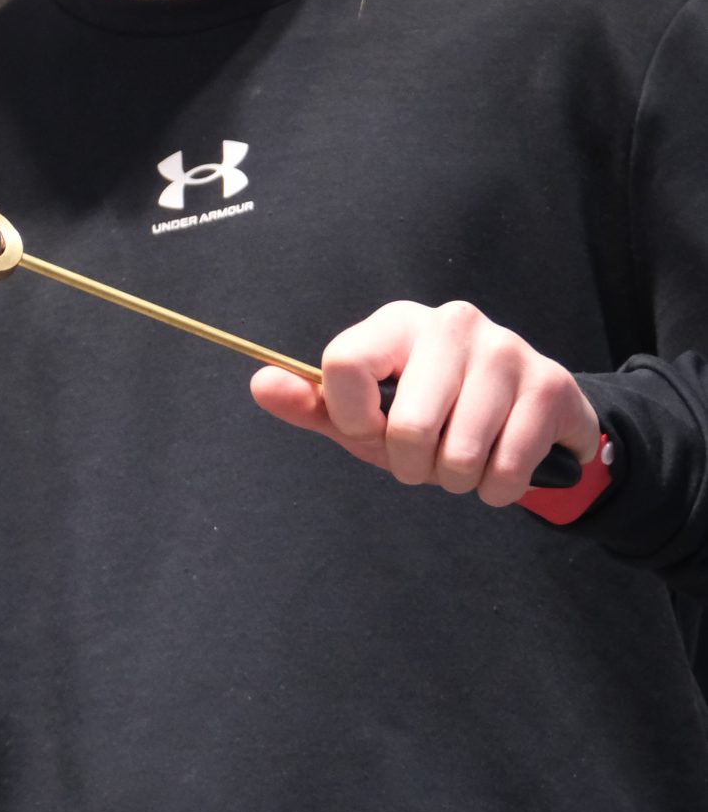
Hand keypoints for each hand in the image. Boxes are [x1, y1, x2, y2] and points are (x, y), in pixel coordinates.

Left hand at [249, 299, 601, 507]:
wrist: (529, 414)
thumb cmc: (434, 414)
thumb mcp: (367, 414)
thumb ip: (313, 404)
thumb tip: (261, 385)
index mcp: (395, 324)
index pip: (341, 367)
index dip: (352, 420)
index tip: (369, 432)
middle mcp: (450, 322)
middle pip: (404, 426)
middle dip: (411, 466)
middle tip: (426, 457)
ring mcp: (505, 349)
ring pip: (457, 455)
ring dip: (456, 481)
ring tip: (464, 459)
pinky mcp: (550, 385)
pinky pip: (507, 470)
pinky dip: (497, 490)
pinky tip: (499, 465)